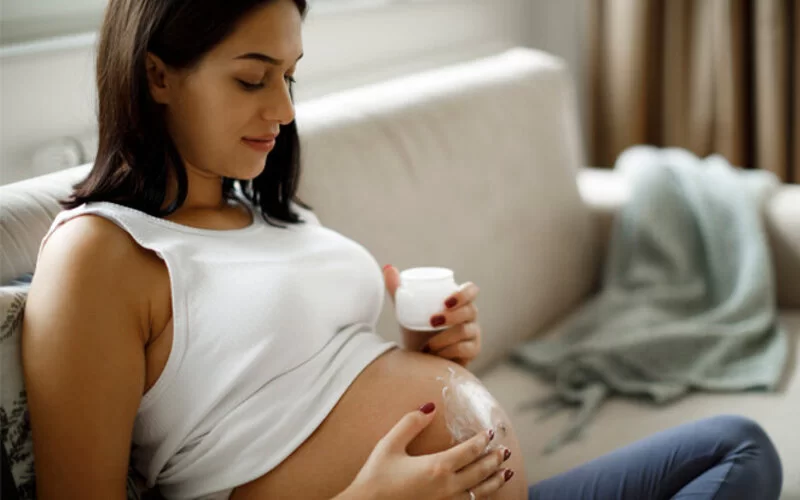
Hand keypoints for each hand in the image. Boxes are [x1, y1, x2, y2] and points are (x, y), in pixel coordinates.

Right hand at [338, 403, 512, 499]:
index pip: (469, 450)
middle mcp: (447, 486)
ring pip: (479, 492)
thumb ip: (411, 423)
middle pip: (480, 471)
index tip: (491, 432)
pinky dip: (482, 498)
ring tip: (506, 472)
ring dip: (495, 481)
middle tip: (505, 451)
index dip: (482, 441)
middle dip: (494, 460)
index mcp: (436, 466)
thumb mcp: (390, 444)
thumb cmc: (376, 477)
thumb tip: (430, 406)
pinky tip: (484, 494)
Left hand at [383, 265, 481, 366]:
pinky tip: (436, 355)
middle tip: (432, 322)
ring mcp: (473, 335)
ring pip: (466, 331)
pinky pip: (466, 350)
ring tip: (428, 344)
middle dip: (452, 316)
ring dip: (445, 338)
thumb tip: (387, 268)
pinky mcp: (473, 352)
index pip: (471, 290)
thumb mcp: (406, 311)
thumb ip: (397, 291)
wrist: (418, 361)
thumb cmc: (416, 332)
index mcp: (458, 302)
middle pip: (471, 310)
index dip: (464, 293)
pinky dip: (448, 352)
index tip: (445, 301)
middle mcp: (470, 316)